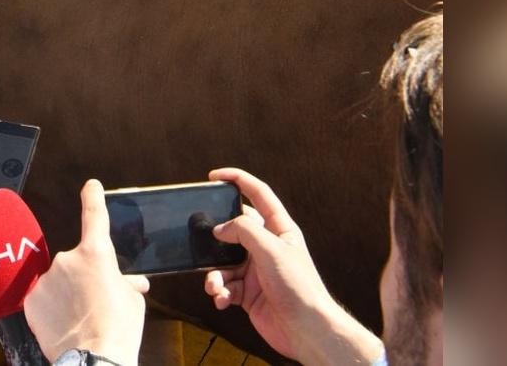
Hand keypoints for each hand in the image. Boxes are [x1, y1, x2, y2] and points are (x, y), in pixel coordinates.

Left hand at [23, 179, 148, 363]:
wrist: (95, 360)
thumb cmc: (118, 330)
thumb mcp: (132, 301)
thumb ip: (127, 283)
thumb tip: (132, 282)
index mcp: (96, 254)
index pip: (94, 216)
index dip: (93, 198)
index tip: (91, 186)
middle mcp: (67, 260)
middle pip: (76, 262)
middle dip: (84, 278)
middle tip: (95, 303)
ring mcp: (46, 279)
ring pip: (58, 281)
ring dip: (66, 293)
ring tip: (79, 317)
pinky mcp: (31, 300)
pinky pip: (43, 297)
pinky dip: (51, 307)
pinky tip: (63, 322)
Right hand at [204, 168, 382, 364]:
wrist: (306, 331)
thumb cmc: (299, 288)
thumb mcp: (271, 250)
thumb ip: (243, 231)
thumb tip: (219, 229)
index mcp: (279, 229)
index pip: (258, 195)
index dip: (237, 180)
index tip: (214, 176)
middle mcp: (266, 247)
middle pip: (233, 230)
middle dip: (215, 238)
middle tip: (201, 238)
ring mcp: (255, 270)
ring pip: (223, 262)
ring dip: (214, 274)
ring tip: (215, 285)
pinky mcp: (247, 292)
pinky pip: (224, 285)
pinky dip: (219, 292)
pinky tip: (222, 299)